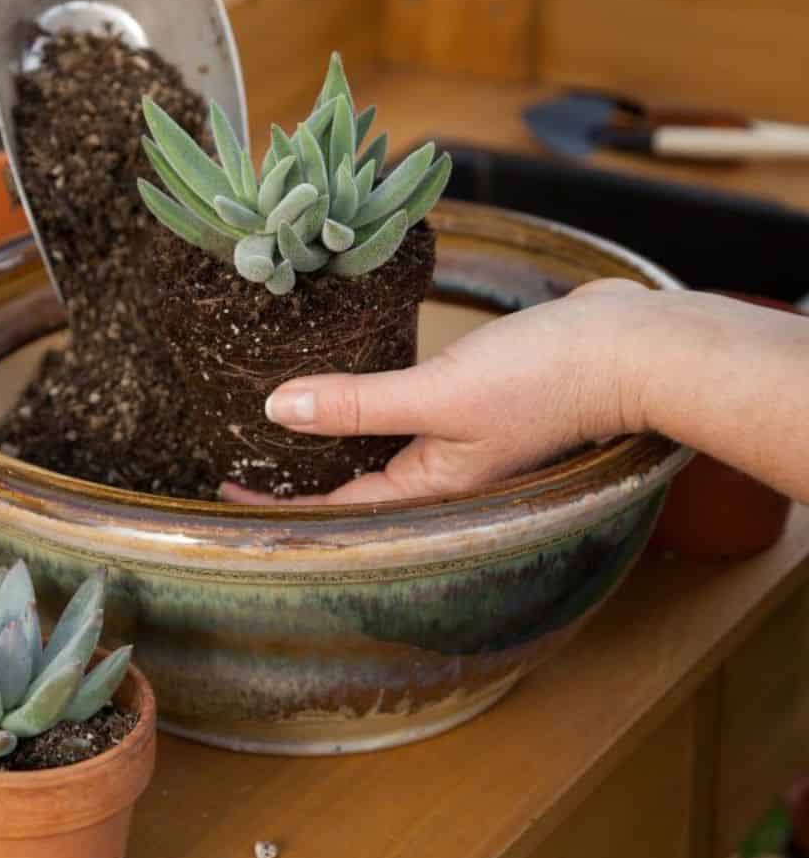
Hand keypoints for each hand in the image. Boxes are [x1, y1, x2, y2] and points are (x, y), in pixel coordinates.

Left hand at [221, 279, 663, 505]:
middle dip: (300, 472)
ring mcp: (458, 441)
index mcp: (429, 490)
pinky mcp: (473, 402)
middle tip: (243, 448)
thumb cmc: (544, 379)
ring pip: (378, 446)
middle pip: (354, 484)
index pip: (336, 509)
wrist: (630, 347)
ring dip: (332, 434)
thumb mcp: (438, 394)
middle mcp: (441, 475)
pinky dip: (370, 400)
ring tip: (281, 415)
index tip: (228, 485)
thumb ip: (358, 404)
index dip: (279, 500)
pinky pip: (405, 411)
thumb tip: (278, 410)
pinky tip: (351, 381)